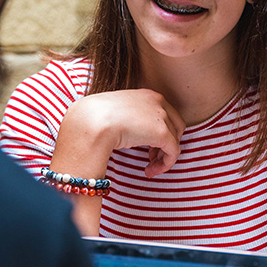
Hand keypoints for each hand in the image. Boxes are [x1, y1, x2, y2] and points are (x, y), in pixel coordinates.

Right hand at [55, 89, 186, 178]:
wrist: (91, 121)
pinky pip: (173, 152)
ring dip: (164, 156)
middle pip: (175, 125)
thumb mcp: (115, 113)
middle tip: (151, 157)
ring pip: (175, 140)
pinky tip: (149, 171)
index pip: (165, 113)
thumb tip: (128, 131)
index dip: (160, 131)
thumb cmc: (94, 119)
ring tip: (150, 168)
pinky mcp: (163, 133)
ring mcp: (162, 116)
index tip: (147, 146)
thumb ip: (128, 118)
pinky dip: (165, 164)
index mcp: (146, 94)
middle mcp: (158, 101)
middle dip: (166, 143)